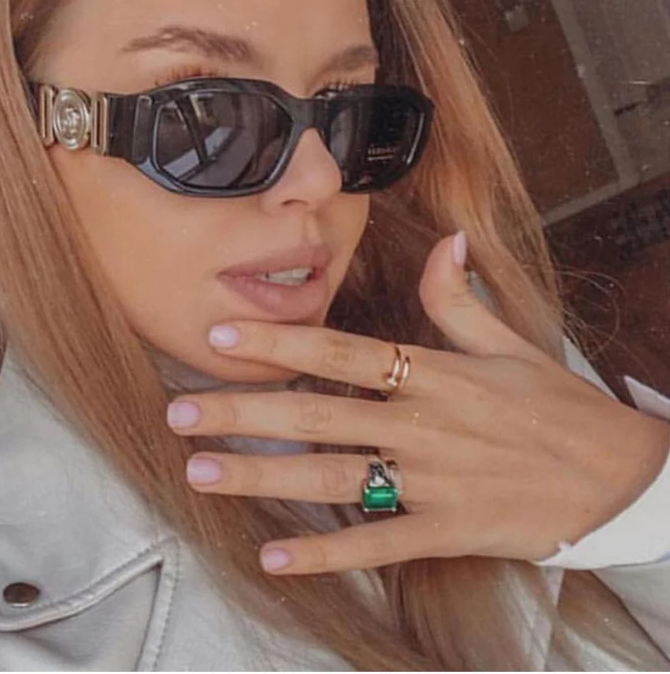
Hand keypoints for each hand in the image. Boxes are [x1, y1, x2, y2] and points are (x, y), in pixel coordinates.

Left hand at [166, 233, 669, 573]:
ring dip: (261, 478)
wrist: (618, 479)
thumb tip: (445, 240)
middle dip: (243, 412)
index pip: (341, 351)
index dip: (280, 341)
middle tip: (179, 410)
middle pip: (318, 416)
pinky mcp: (444, 532)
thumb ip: (460, 298)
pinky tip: (271, 558)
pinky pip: (375, 546)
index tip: (222, 334)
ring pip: (332, 479)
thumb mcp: (511, 344)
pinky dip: (324, 555)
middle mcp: (422, 426)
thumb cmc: (559, 407)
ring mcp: (430, 483)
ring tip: (200, 471)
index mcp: (434, 374)